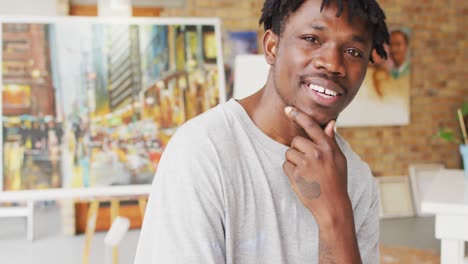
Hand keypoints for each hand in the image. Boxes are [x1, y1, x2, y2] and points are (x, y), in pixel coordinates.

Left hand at [282, 106, 349, 223]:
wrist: (332, 205)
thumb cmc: (336, 181)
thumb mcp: (339, 160)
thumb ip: (331, 141)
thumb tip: (331, 123)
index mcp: (328, 148)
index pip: (311, 126)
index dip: (299, 115)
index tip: (288, 109)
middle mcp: (317, 153)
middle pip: (296, 141)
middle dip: (297, 149)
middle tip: (307, 162)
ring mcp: (306, 164)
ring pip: (289, 153)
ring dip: (293, 161)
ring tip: (306, 173)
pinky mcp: (296, 175)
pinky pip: (285, 166)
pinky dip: (290, 172)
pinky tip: (302, 179)